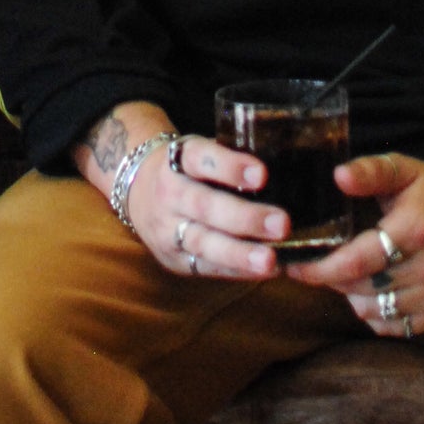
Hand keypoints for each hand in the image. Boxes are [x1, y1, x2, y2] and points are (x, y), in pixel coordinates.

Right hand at [124, 130, 292, 280]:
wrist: (137, 191)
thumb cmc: (187, 170)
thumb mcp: (197, 152)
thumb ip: (230, 160)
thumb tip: (286, 169)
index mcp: (176, 158)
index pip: (200, 158)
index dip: (229, 166)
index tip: (262, 173)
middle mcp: (168, 193)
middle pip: (204, 205)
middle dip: (244, 217)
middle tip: (282, 223)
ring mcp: (167, 228)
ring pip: (203, 242)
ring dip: (240, 253)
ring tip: (271, 261)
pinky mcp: (173, 258)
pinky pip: (205, 266)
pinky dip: (236, 270)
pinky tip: (265, 271)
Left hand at [286, 148, 423, 334]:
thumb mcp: (401, 168)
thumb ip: (369, 172)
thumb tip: (338, 176)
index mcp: (416, 229)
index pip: (358, 261)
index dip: (321, 268)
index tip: (294, 265)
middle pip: (362, 288)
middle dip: (331, 279)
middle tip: (316, 264)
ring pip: (375, 311)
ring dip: (352, 296)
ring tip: (346, 273)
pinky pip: (395, 326)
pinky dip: (376, 313)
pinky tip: (372, 289)